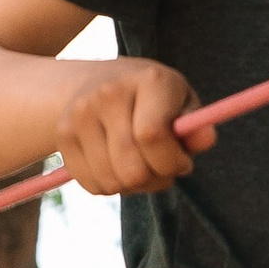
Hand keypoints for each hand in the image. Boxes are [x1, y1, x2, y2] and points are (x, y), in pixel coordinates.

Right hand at [56, 59, 211, 196]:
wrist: (100, 81)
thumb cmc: (156, 98)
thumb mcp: (183, 102)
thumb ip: (196, 124)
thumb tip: (205, 139)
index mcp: (148, 80)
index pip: (152, 136)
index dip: (171, 161)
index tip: (183, 162)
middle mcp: (108, 93)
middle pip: (131, 168)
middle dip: (155, 180)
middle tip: (163, 169)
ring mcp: (80, 114)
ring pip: (112, 182)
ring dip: (134, 187)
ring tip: (142, 166)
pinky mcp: (64, 135)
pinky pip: (93, 185)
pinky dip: (111, 187)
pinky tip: (119, 166)